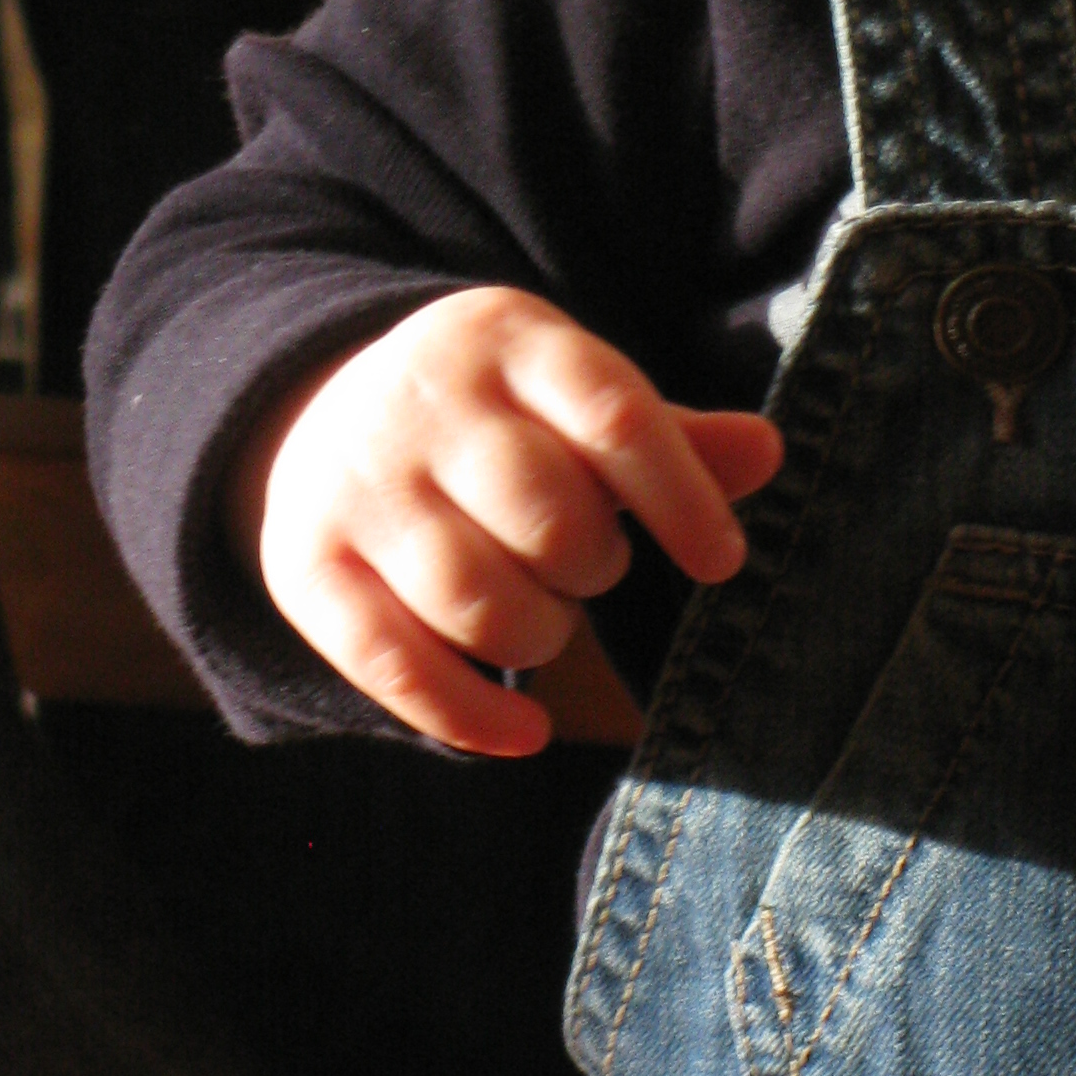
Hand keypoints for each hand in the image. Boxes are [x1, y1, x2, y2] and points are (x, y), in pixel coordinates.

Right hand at [228, 286, 786, 756]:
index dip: (680, 497)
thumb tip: (771, 453)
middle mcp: (428, 403)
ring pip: (472, 596)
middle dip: (594, 567)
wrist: (322, 400)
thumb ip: (670, 435)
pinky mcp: (304, 565)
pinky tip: (525, 735)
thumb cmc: (500, 414)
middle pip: (546, 515)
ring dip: (538, 635)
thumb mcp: (577, 392)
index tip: (723, 562)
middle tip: (594, 567)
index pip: (615, 416)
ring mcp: (358, 484)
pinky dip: (468, 717)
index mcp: (512, 339)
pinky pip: (390, 665)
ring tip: (547, 618)